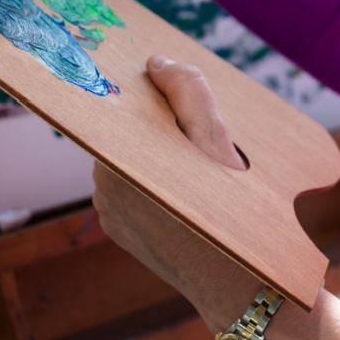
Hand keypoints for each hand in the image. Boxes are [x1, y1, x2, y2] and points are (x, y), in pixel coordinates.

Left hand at [93, 56, 339, 339]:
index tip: (153, 72)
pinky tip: (183, 185)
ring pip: (128, 162)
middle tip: (192, 126)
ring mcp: (108, 211)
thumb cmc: (229, 201)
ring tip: (193, 158)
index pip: (119, 107)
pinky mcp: (118, 230)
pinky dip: (152, 181)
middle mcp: (103, 183)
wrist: (236, 278)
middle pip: (126, 134)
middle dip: (156, 124)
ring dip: (154, 153)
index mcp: (118, 155)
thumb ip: (185, 87)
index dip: (141, 92)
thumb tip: (155, 61)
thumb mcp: (215, 132)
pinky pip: (131, 190)